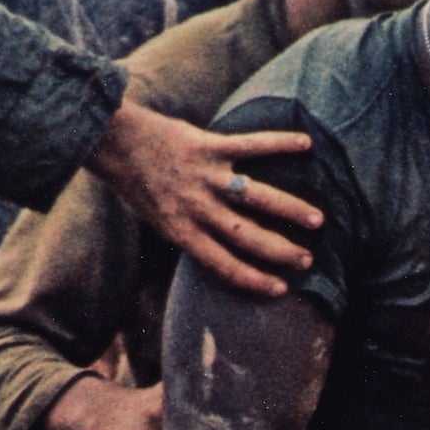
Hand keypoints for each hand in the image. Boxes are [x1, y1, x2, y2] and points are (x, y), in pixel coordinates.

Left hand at [84, 100, 322, 297]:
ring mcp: (205, 176)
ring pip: (257, 198)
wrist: (112, 141)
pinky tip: (305, 144)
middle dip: (281, 251)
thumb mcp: (158, 219)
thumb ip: (190, 233)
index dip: (253, 280)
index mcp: (181, 230)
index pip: (223, 264)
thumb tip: (222, 250)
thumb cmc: (137, 183)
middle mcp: (196, 208)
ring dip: (290, 209)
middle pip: (248, 236)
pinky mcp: (209, 145)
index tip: (280, 288)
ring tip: (317, 220)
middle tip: (307, 260)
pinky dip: (279, 143)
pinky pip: (251, 145)